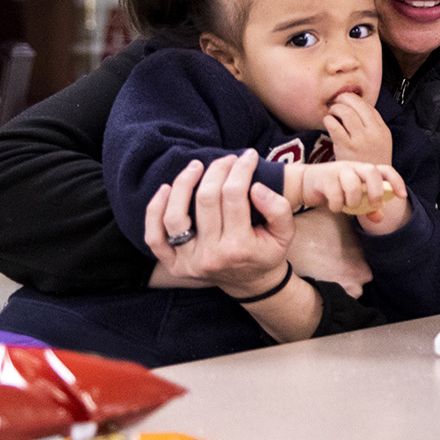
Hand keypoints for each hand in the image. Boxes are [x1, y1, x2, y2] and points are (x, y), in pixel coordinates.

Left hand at [144, 150, 293, 297]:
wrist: (251, 283)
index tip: (247, 156)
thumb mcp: (286, 234)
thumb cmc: (267, 253)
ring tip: (195, 166)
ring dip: (183, 184)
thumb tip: (255, 187)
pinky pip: (154, 237)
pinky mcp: (174, 265)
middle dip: (217, 171)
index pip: (235, 197)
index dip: (241, 170)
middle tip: (226, 159)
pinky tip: (165, 189)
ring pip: (175, 216)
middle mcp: (211, 256)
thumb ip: (278, 209)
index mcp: (240, 248)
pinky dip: (155, 211)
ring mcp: (189, 262)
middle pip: (206, 201)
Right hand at [298, 161, 407, 221]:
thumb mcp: (353, 199)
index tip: (402, 196)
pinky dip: (337, 205)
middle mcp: (353, 166)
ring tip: (348, 206)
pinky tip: (334, 207)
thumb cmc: (334, 190)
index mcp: (364, 170)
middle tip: (373, 204)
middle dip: (376, 190)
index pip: (385, 170)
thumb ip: (367, 207)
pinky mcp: (324, 177)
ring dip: (354, 200)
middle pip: (371, 171)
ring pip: (352, 183)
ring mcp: (338, 170)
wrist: (304, 183)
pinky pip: (335, 193)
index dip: (396, 181)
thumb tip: (379, 218)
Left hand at [324, 92, 393, 164]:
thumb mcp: (381, 143)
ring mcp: (360, 139)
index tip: (347, 101)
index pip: (369, 106)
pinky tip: (327, 122)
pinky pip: (335, 125)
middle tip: (336, 101)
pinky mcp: (346, 146)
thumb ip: (371, 127)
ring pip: (345, 112)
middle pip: (357, 104)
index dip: (356, 100)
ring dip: (335, 108)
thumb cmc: (371, 162)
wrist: (370, 186)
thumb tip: (356, 108)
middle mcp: (374, 132)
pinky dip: (329, 119)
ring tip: (331, 112)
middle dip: (344, 98)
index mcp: (383, 130)